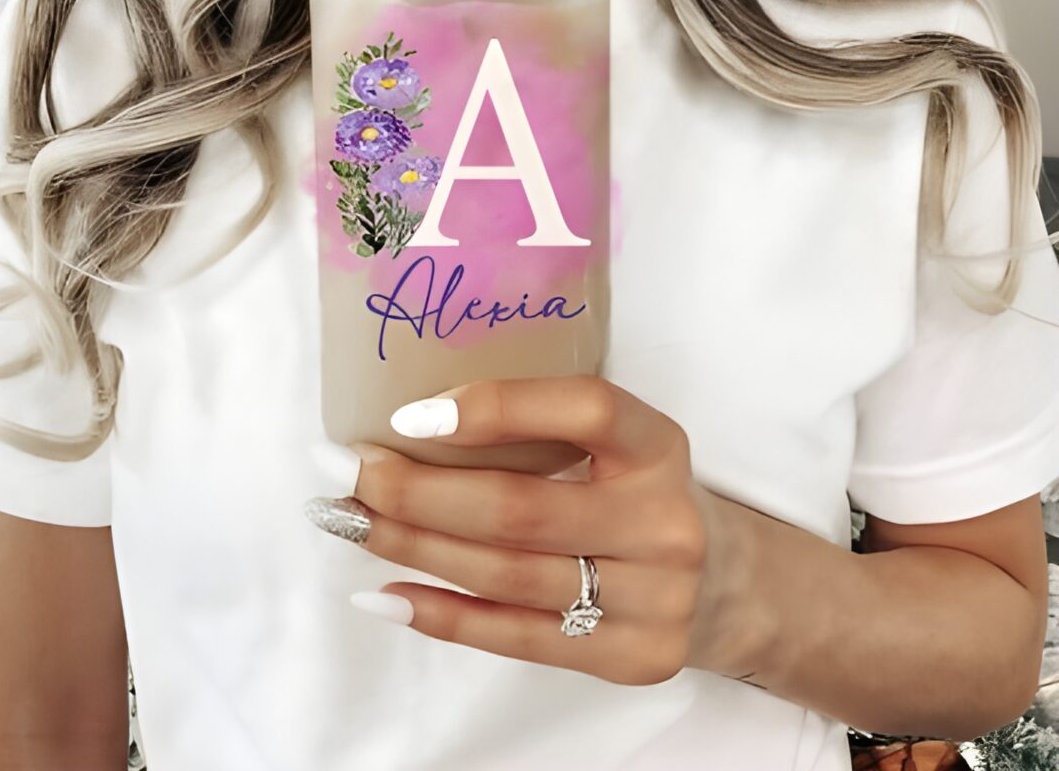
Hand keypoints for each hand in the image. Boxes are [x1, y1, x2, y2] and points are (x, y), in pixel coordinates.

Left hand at [306, 375, 749, 684]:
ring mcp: (654, 600)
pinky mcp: (632, 659)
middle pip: (519, 509)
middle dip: (414, 492)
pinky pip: (518, 638)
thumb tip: (411, 427)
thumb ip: (543, 429)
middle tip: (340, 473)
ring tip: (348, 523)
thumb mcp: (619, 442)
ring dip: (412, 548)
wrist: (729, 583)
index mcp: (657, 444)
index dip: (495, 409)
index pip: (583, 409)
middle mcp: (663, 521)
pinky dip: (443, 617)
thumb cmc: (642, 491)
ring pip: (506, 576)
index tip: (407, 416)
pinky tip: (385, 595)